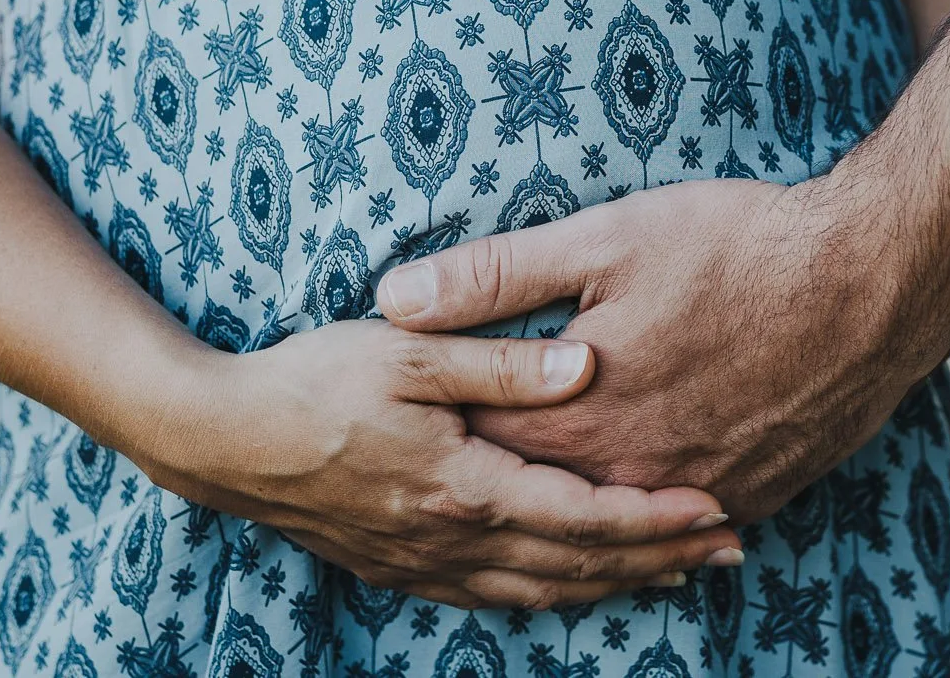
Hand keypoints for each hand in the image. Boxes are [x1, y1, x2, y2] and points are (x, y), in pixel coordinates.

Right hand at [134, 320, 743, 608]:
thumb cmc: (312, 381)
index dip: (655, 518)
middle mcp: (451, 540)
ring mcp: (423, 563)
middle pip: (577, 564)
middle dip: (659, 558)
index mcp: (462, 487)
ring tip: (678, 570)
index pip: (583, 515)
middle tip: (731, 545)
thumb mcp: (409, 352)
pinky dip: (553, 593)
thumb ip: (501, 363)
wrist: (219, 439)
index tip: (717, 507)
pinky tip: (577, 583)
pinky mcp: (400, 567)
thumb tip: (587, 367)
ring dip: (615, 582)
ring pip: (542, 590)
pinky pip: (496, 597)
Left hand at [376, 177, 933, 521]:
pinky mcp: (757, 492)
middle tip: (439, 487)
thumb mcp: (604, 240)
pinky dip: (652, 526)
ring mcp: (698, 491)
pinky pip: (684, 525)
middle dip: (491, 487)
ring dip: (572, 521)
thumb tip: (393, 299)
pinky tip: (641, 526)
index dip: (436, 427)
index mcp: (580, 421)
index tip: (397, 421)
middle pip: (539, 499)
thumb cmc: (737, 246)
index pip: (478, 442)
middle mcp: (632, 475)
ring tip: (530, 519)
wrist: (875, 278)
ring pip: (613, 524)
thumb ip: (494, 277)